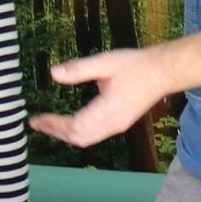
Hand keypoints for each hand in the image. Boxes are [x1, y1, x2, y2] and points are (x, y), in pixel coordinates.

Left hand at [32, 46, 167, 148]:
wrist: (164, 72)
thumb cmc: (137, 66)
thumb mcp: (105, 62)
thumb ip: (78, 69)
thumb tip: (53, 73)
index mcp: (109, 111)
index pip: (75, 126)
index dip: (53, 125)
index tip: (36, 119)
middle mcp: (113, 124)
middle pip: (79, 138)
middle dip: (56, 132)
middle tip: (37, 123)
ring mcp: (117, 125)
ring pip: (86, 139)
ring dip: (66, 134)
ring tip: (48, 124)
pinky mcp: (120, 123)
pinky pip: (94, 134)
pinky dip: (77, 132)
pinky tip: (69, 123)